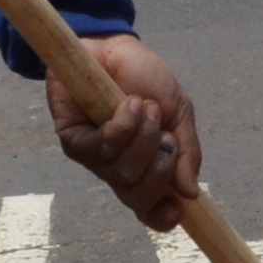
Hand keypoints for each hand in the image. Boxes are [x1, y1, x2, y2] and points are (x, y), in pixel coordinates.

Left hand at [49, 34, 202, 231]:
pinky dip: (121, 126)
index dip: (161, 217)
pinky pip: (101, 150)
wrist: (114, 46)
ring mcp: (94, 157)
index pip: (149, 209)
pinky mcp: (73, 140)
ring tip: (144, 106)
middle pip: (138, 198)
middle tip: (166, 136)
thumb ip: (187, 152)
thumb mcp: (180, 113)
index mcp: (145, 167)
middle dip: (160, 169)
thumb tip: (190, 193)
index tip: (178, 209)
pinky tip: (126, 105)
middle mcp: (118, 169)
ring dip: (143, 137)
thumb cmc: (145, 79)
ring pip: (123, 173)